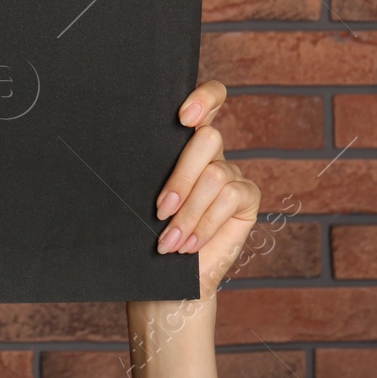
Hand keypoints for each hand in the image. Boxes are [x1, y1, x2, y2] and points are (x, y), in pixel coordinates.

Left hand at [154, 80, 258, 297]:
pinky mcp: (247, 197)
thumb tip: (128, 145)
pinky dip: (205, 224)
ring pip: (214, 174)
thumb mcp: (144, 194)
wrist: (166, 279)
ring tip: (170, 241)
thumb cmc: (145, 233)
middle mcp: (212, 152)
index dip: (204, 98)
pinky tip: (190, 245)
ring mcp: (232, 173)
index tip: (183, 117)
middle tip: (160, 210)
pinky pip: (229, 197)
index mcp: (184, 141)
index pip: (210, 98)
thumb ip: (150, 167)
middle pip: (207, 139)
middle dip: (180, 177)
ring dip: (189, 213)